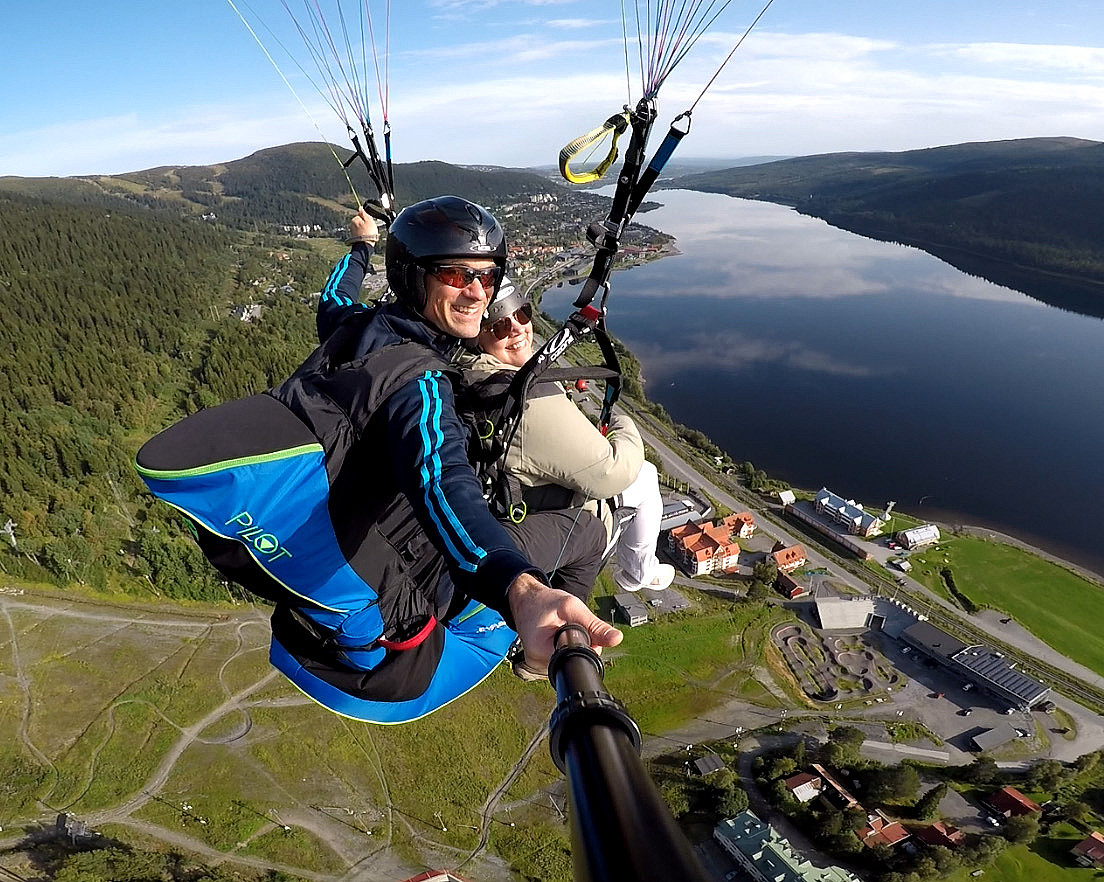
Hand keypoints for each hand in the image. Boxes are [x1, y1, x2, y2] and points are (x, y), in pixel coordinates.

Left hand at [346, 208, 378, 245]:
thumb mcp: (369, 220)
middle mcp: (352, 225)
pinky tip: (367, 237)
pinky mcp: (355, 237)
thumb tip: (360, 207)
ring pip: (361, 228)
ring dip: (365, 230)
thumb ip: (364, 213)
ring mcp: (353, 231)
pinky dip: (363, 234)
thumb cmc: (368, 233)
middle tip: (370, 228)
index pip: (361, 215)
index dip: (367, 218)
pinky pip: (360, 233)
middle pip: (361, 221)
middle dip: (365, 224)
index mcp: (355, 219)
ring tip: (369, 233)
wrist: (365, 246)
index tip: (370, 222)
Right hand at [507, 573, 622, 673]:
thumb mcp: (571, 606)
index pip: (579, 660)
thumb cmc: (543, 602)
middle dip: (582, 645)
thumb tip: (616, 639)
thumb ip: (594, 625)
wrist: (525, 600)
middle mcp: (537, 663)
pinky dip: (567, 648)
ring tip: (563, 628)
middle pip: (575, 662)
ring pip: (570, 661)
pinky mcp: (542, 663)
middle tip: (572, 625)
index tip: (584, 630)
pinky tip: (560, 635)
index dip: (589, 647)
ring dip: (574, 646)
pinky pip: (563, 659)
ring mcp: (538, 665)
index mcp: (542, 651)